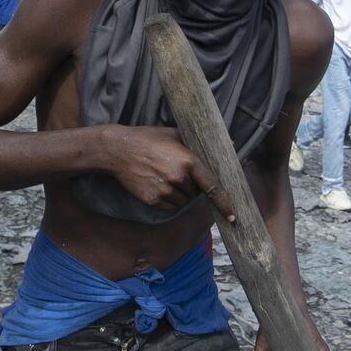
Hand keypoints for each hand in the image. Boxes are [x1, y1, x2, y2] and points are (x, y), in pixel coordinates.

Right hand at [103, 126, 226, 219]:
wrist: (118, 150)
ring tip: (165, 176)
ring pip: (183, 202)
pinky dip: (169, 199)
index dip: (223, 202)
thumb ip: (197, 142)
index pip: (211, 186)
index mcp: (188, 161)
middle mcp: (178, 178)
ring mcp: (165, 191)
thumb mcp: (174, 134)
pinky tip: (158, 184)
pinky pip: (170, 207)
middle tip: (176, 172)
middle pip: (196, 193)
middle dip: (192, 186)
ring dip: (180, 194)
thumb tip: (226, 142)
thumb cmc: (148, 139)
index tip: (232, 215)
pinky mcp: (153, 200)